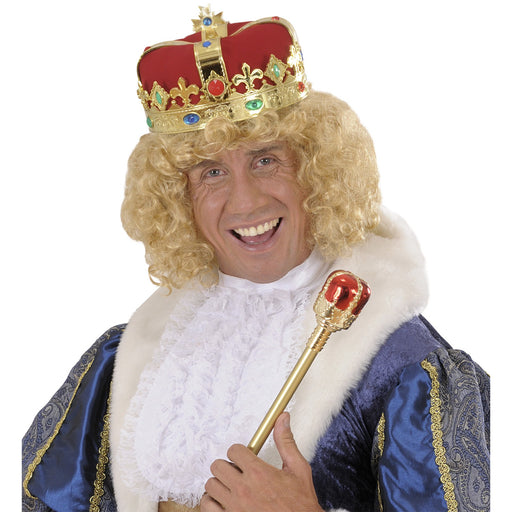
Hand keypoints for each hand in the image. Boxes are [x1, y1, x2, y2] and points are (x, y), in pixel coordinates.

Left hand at [200, 412, 322, 511]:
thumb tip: (282, 418)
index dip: (239, 452)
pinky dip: (212, 502)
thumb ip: (286, 442)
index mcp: (259, 473)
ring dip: (219, 484)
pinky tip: (224, 502)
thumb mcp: (298, 470)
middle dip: (227, 466)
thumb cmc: (300, 505)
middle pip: (218, 466)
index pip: (234, 451)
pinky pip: (207, 506)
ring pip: (210, 485)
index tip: (244, 458)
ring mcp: (234, 507)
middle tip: (237, 472)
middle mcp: (243, 489)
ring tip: (231, 487)